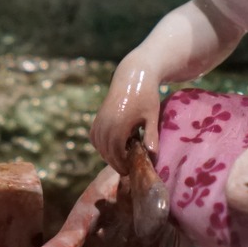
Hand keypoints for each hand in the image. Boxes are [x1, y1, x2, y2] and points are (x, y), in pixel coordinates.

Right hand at [91, 55, 160, 173]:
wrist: (133, 75)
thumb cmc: (146, 95)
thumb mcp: (152, 116)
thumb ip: (151, 136)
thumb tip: (152, 156)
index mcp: (118, 125)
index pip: (116, 153)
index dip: (122, 164)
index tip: (131, 170)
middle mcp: (105, 123)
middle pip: (106, 152)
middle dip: (115, 162)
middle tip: (127, 169)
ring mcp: (99, 119)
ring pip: (99, 145)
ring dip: (108, 154)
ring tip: (122, 158)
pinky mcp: (97, 116)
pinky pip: (95, 137)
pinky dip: (101, 145)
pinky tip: (113, 147)